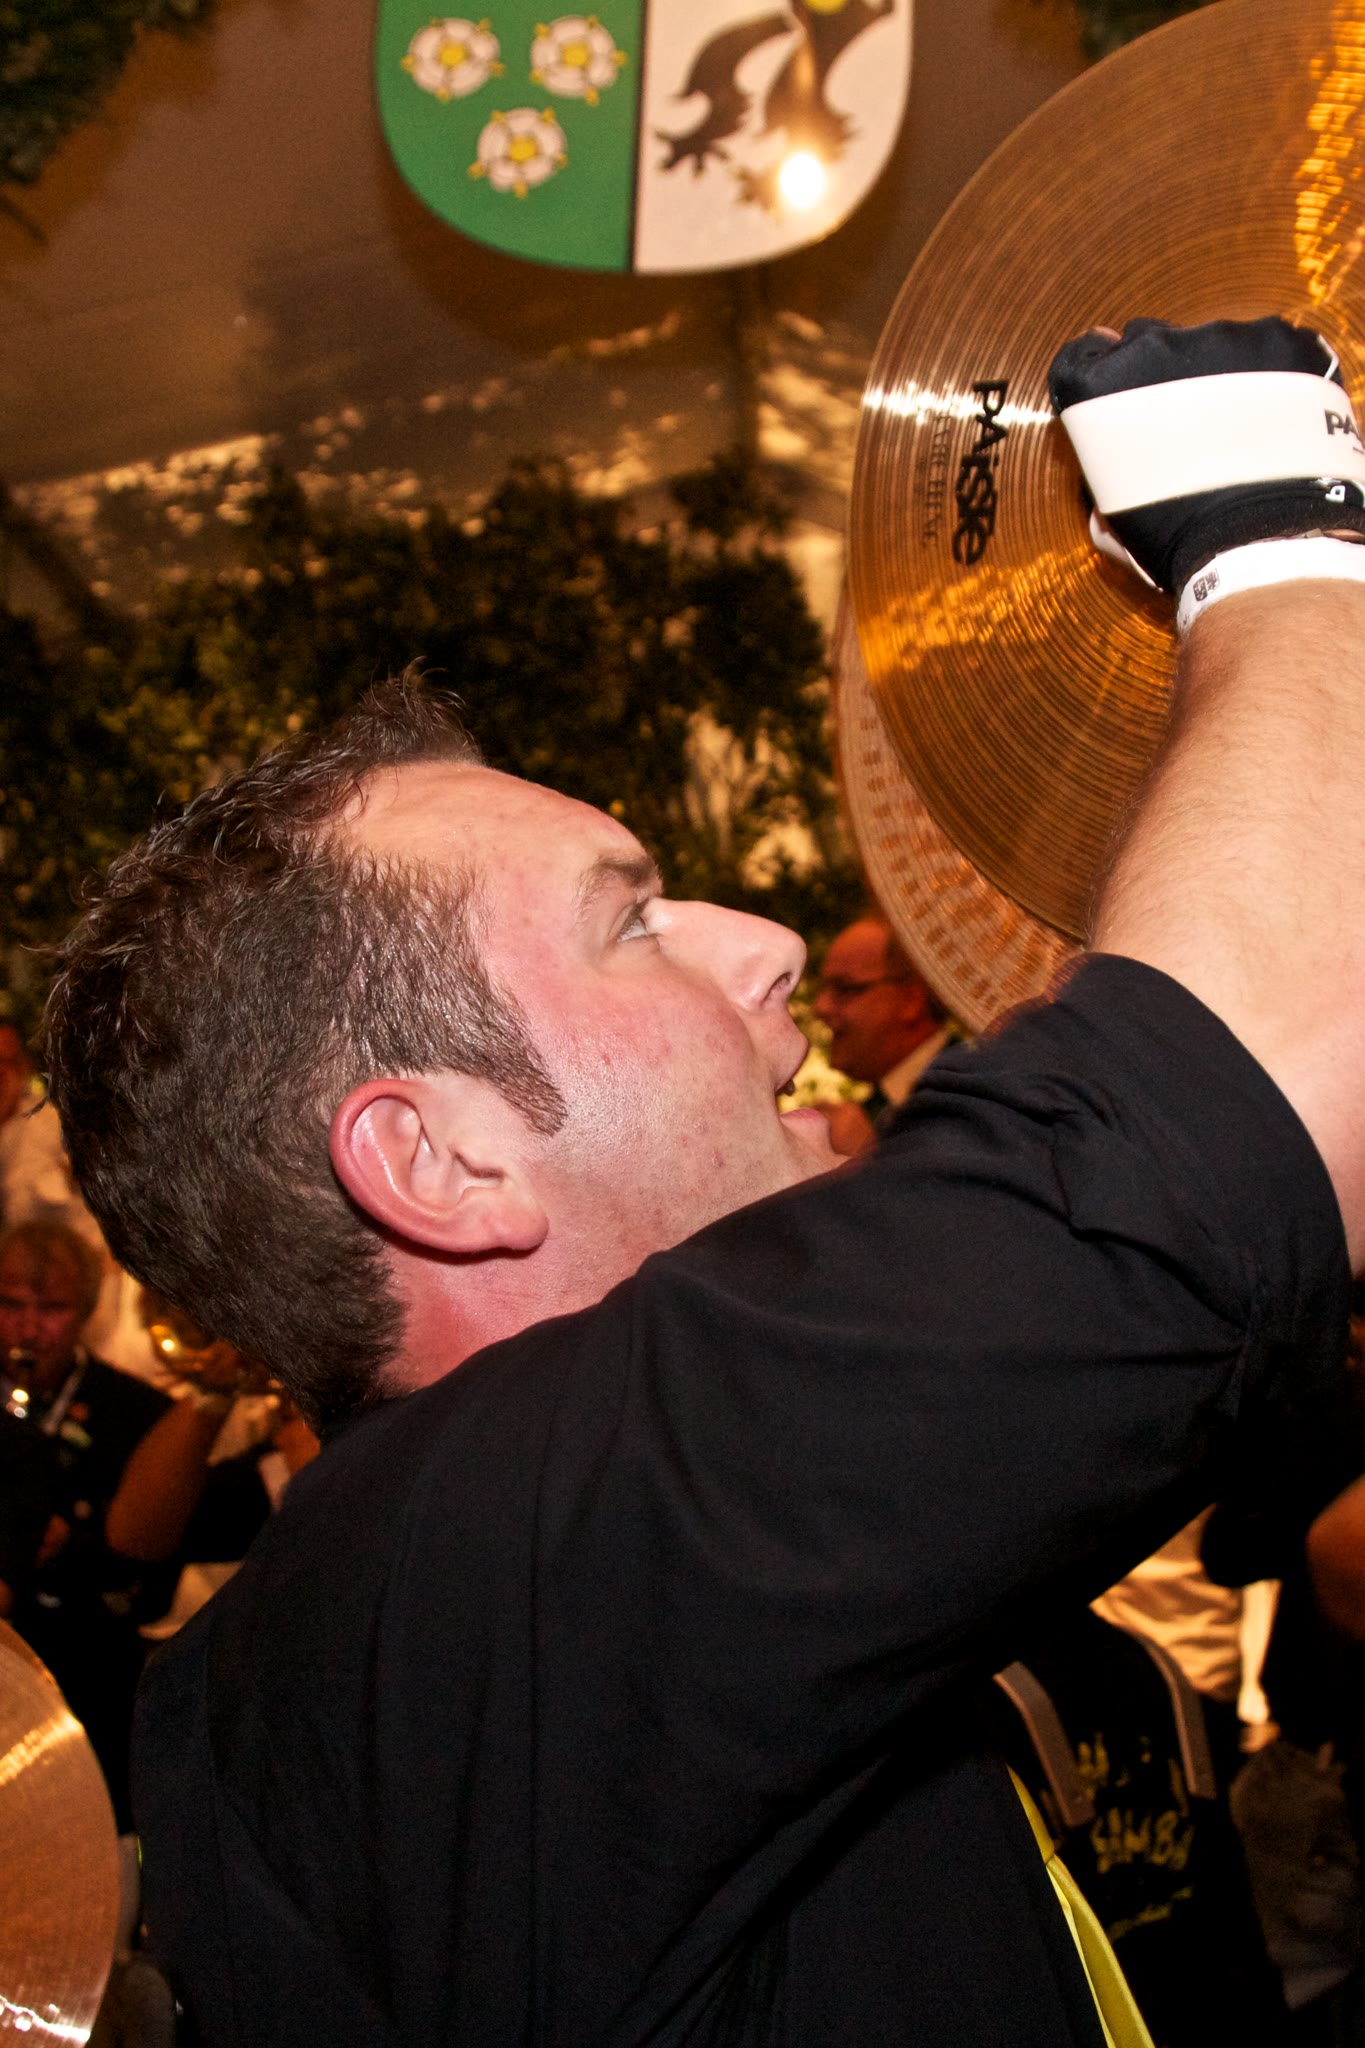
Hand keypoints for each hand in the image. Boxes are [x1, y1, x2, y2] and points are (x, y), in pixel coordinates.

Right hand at [1049, 316, 1364, 597]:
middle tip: (1187, 426)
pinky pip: (1268, 346)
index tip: (1118, 395)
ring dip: (1220, 375)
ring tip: (1240, 429)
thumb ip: (1101, 492)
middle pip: (1149, 342)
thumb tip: (1103, 500)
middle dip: (1162, 376)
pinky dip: (1271, 373)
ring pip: (1212, 343)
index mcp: (1100, 388)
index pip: (1083, 357)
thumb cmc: (1177, 538)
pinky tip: (1276, 419)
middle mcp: (1154, 347)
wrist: (1258, 542)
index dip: (1100, 377)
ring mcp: (1221, 336)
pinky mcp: (1278, 339)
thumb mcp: (1113, 523)